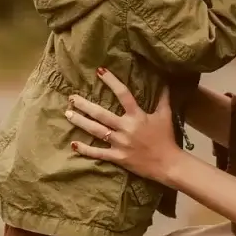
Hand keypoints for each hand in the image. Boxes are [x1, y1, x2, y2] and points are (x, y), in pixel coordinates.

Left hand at [64, 68, 183, 185]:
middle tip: (71, 98)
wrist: (167, 164)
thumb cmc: (166, 138)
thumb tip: (167, 82)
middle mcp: (126, 127)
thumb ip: (163, 98)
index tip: (99, 71)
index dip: (111, 82)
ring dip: (81, 122)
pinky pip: (98, 153)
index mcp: (137, 116)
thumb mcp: (165, 116)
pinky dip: (85, 149)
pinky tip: (73, 144)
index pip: (123, 94)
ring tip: (68, 114)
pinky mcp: (117, 157)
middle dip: (85, 105)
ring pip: (96, 131)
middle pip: (101, 114)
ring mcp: (120, 143)